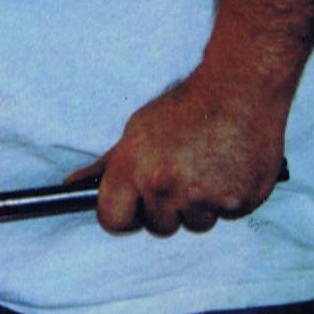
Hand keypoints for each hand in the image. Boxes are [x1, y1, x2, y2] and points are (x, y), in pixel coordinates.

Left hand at [89, 66, 291, 235]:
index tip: (135, 209)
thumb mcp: (137, 131)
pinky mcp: (240, 200)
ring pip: (197, 224)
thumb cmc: (186, 107)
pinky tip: (231, 168)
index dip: (125, 216)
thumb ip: (108, 166)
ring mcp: (205, 197)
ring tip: (210, 168)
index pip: (113, 221)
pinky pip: (228, 216)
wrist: (241, 86)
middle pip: (159, 227)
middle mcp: (165, 187)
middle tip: (182, 175)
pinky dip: (231, 198)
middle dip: (168, 209)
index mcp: (133, 170)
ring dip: (202, 206)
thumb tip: (72, 186)